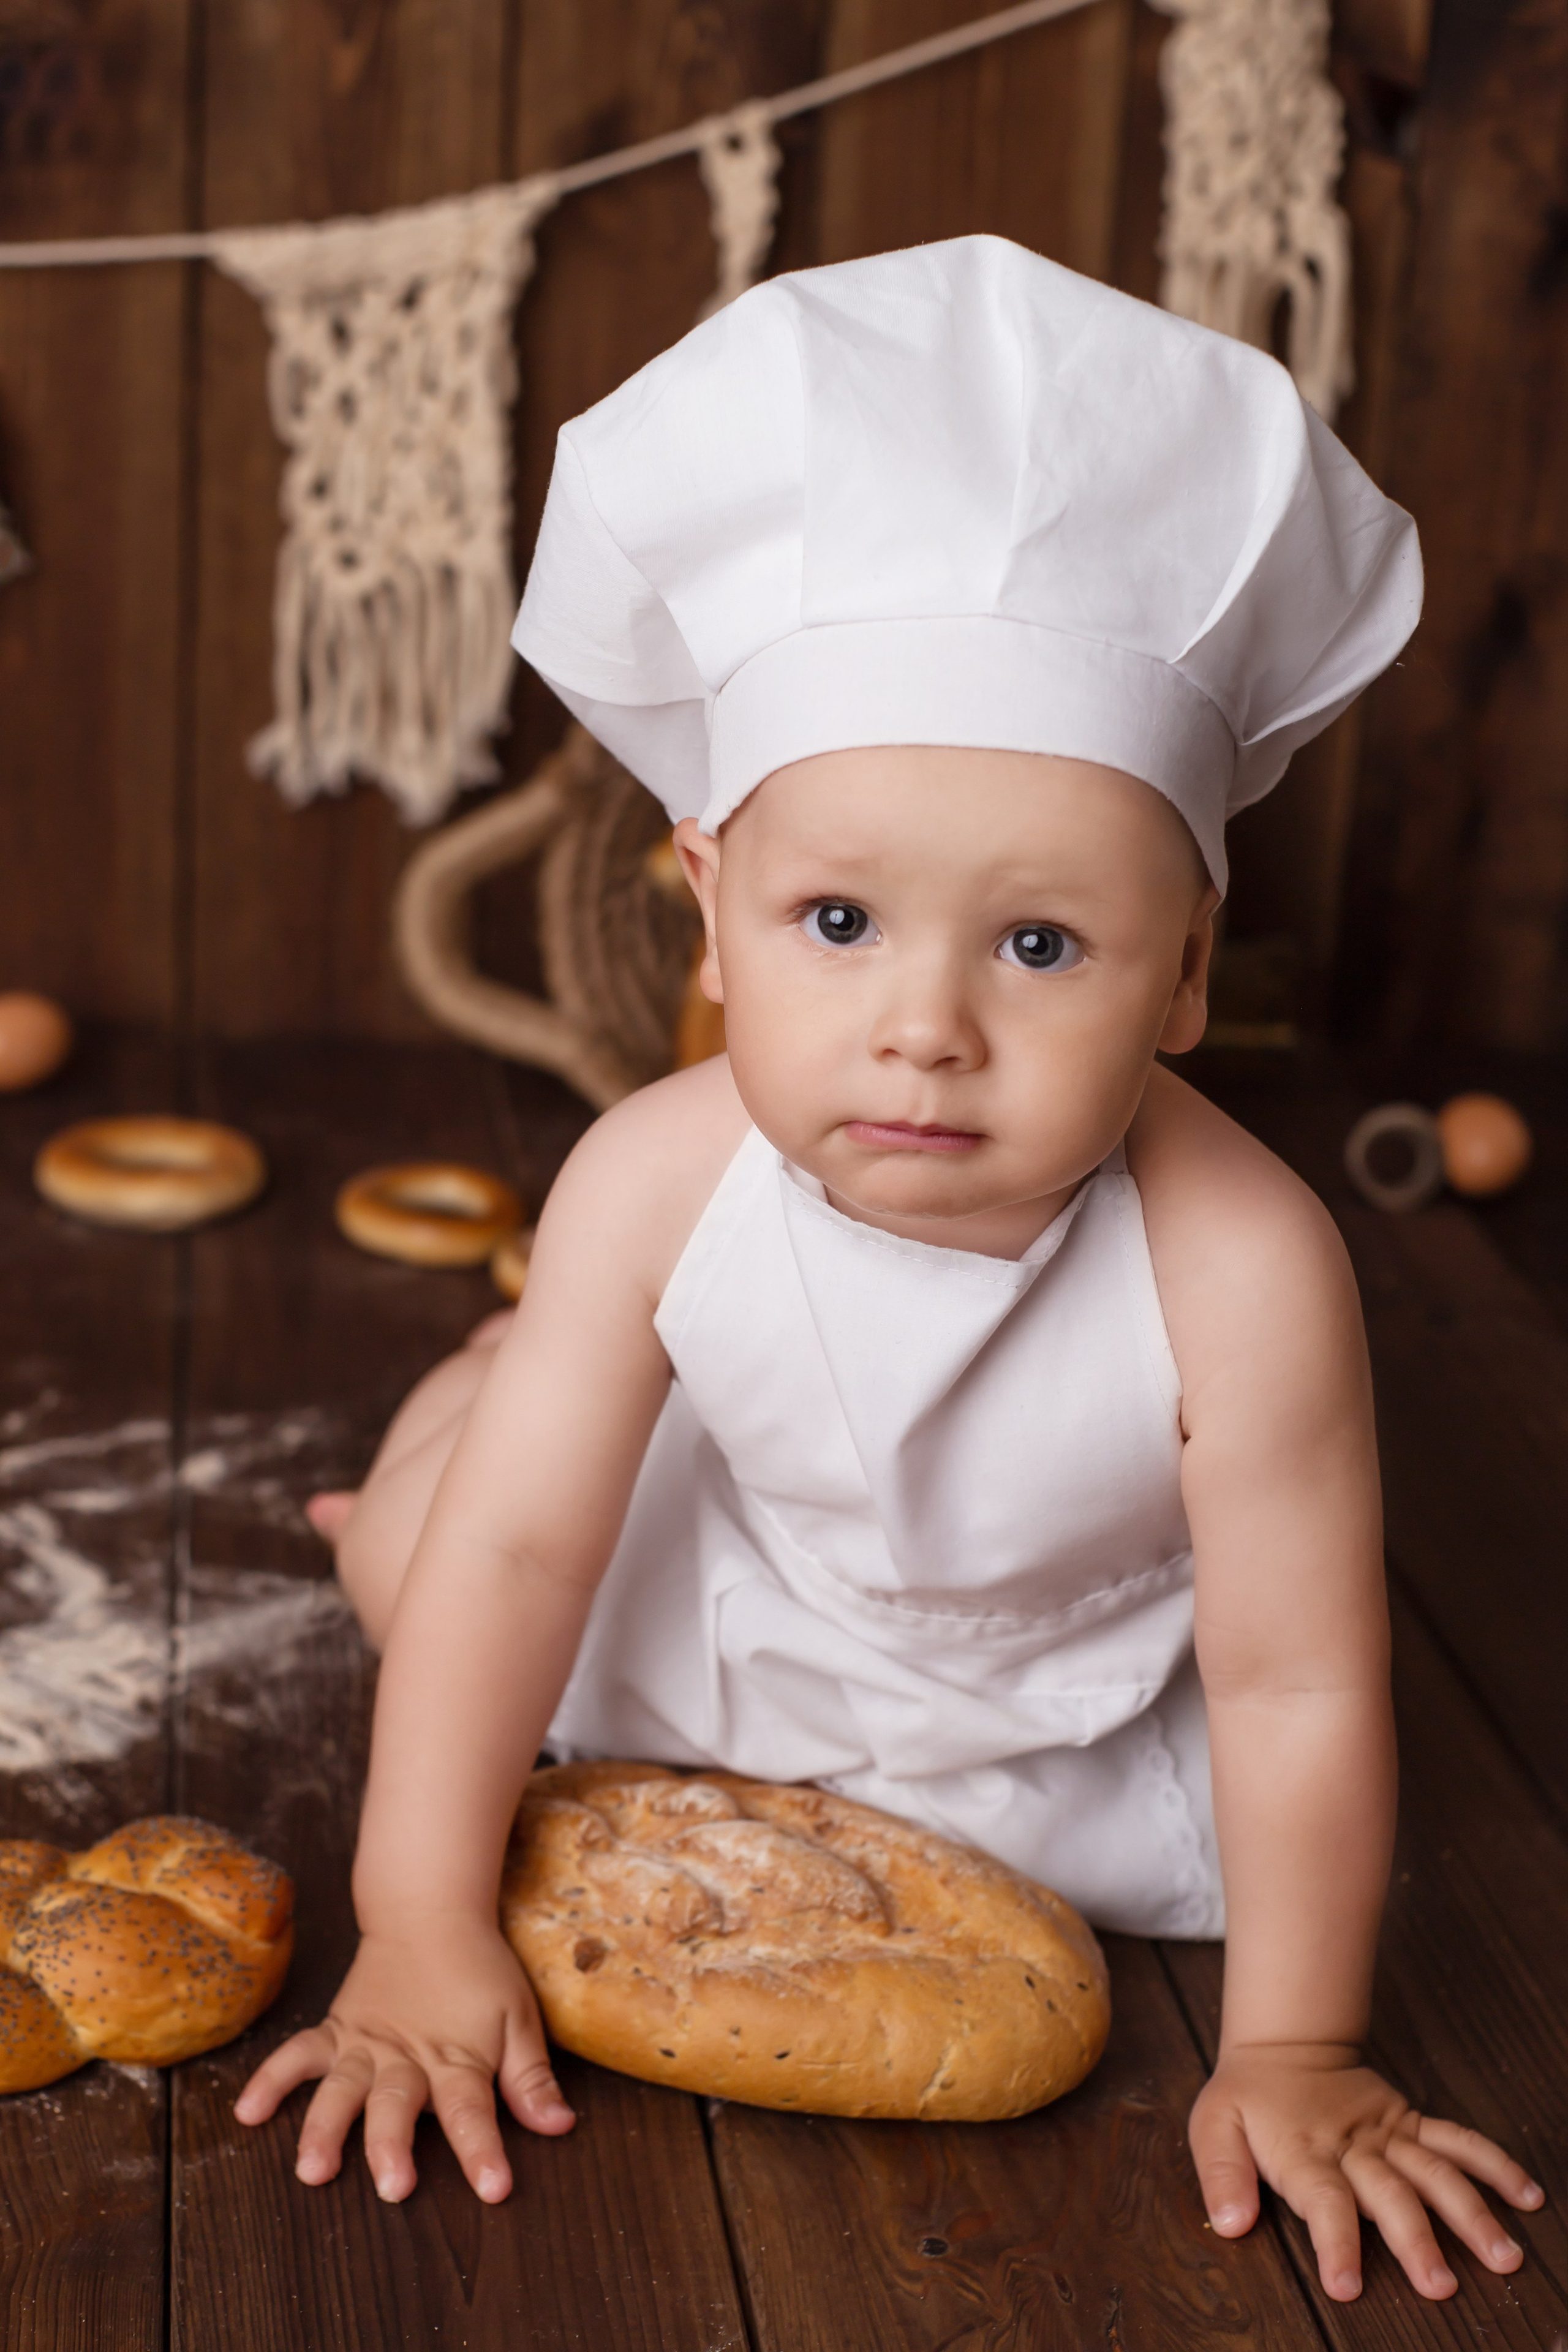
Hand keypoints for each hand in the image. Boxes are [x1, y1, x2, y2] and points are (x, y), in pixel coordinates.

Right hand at [233, 1916, 573, 2202]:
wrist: (430, 1911)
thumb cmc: (480, 1970)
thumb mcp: (519, 2018)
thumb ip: (531, 2078)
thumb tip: (560, 2126)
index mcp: (456, 2056)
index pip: (472, 2110)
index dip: (483, 2149)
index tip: (494, 2188)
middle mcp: (406, 2056)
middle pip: (398, 2104)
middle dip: (394, 2146)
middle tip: (392, 2185)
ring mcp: (364, 2044)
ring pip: (341, 2088)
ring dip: (325, 2127)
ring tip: (312, 2169)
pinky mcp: (335, 2032)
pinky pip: (296, 2054)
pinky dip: (271, 2080)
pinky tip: (248, 2113)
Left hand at [1190, 2044, 1543, 2300]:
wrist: (1284, 2043)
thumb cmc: (1247, 2095)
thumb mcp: (1213, 2125)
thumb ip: (1220, 2174)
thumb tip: (1229, 2223)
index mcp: (1303, 2152)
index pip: (1323, 2200)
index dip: (1335, 2241)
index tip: (1346, 2285)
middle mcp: (1352, 2147)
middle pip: (1389, 2194)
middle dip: (1416, 2240)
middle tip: (1441, 2285)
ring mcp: (1387, 2135)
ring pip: (1435, 2171)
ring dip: (1471, 2212)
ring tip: (1505, 2255)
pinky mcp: (1410, 2124)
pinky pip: (1457, 2140)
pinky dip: (1493, 2164)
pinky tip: (1527, 2194)